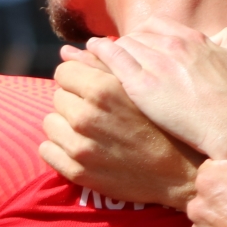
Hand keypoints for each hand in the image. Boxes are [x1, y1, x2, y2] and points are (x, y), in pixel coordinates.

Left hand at [40, 47, 201, 208]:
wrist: (180, 173)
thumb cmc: (163, 124)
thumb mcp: (139, 87)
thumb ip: (100, 65)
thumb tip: (65, 53)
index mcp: (101, 90)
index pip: (63, 72)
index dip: (79, 79)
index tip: (94, 90)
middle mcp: (85, 117)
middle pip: (58, 97)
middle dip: (74, 102)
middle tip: (99, 113)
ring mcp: (79, 147)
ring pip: (51, 123)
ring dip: (66, 125)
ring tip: (91, 131)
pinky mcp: (76, 172)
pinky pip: (46, 150)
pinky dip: (59, 148)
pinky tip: (82, 148)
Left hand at [84, 19, 226, 160]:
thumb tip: (224, 33)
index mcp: (194, 39)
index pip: (156, 26)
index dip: (144, 37)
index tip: (138, 47)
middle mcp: (173, 45)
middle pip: (136, 35)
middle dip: (125, 45)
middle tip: (113, 58)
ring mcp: (156, 63)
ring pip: (122, 45)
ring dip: (108, 50)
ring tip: (93, 56)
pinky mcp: (142, 85)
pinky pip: (112, 59)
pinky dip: (98, 54)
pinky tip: (89, 55)